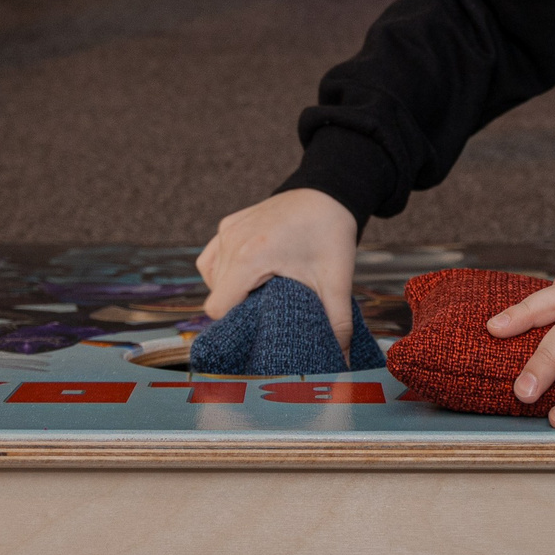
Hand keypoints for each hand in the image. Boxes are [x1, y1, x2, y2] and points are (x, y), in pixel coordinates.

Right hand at [197, 188, 359, 352]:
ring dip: (231, 289)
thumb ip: (337, 325)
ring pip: (211, 277)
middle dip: (239, 308)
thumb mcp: (335, 282)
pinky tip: (248, 273)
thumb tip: (344, 362)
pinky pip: (212, 257)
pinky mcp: (229, 223)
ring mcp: (227, 230)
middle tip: (270, 307)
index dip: (236, 323)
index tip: (261, 324)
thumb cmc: (330, 234)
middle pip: (216, 295)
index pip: (218, 308)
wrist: (328, 192)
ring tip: (262, 288)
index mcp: (250, 257)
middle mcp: (231, 241)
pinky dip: (224, 270)